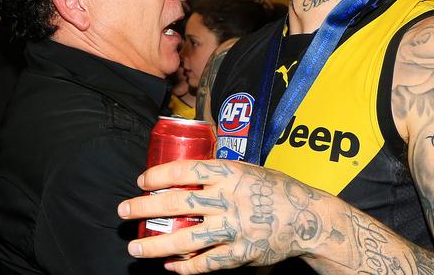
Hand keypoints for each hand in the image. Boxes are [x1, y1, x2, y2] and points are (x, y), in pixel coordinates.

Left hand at [118, 159, 335, 273]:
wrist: (309, 218)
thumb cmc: (277, 189)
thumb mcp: (250, 169)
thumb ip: (221, 173)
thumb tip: (188, 173)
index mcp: (231, 174)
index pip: (186, 171)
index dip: (159, 175)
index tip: (142, 181)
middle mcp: (230, 201)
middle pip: (179, 205)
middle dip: (146, 207)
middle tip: (124, 210)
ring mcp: (235, 229)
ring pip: (188, 239)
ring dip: (158, 244)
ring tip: (136, 247)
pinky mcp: (242, 254)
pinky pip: (208, 263)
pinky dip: (187, 267)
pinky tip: (170, 267)